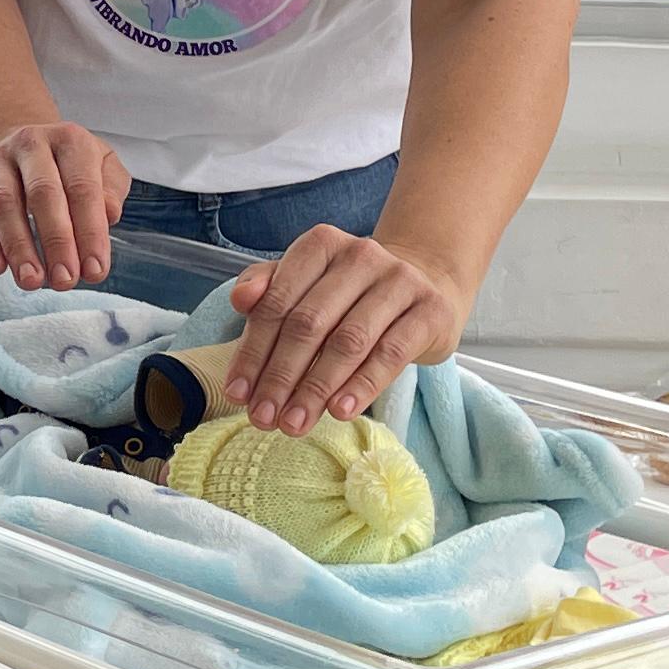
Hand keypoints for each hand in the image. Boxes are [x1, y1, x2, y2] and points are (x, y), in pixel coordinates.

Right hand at [0, 119, 130, 289]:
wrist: (20, 144)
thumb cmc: (68, 166)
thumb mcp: (103, 166)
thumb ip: (112, 190)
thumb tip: (109, 216)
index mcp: (70, 140)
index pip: (82, 188)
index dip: (90, 232)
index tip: (95, 270)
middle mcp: (31, 145)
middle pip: (42, 194)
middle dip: (55, 242)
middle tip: (65, 280)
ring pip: (4, 204)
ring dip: (17, 246)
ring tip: (31, 280)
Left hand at [221, 226, 470, 429]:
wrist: (428, 286)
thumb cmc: (352, 294)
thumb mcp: (306, 285)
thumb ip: (266, 290)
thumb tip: (240, 300)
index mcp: (321, 245)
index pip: (277, 302)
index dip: (253, 351)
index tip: (237, 393)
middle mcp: (361, 256)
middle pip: (309, 323)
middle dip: (281, 376)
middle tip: (264, 418)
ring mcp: (400, 281)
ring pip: (348, 341)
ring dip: (316, 388)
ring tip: (295, 423)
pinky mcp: (430, 311)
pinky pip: (390, 353)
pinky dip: (361, 386)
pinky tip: (339, 410)